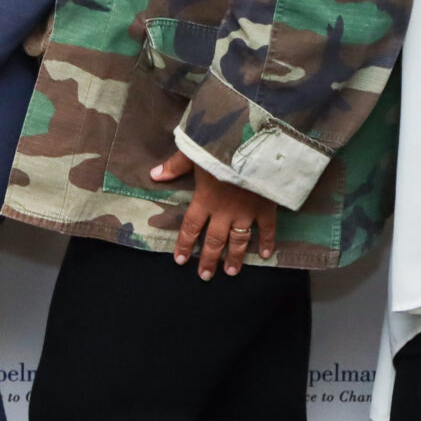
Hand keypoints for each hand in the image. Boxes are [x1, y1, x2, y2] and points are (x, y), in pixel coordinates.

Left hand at [151, 150, 277, 278]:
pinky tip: (265, 255)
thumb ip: (176, 165)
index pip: (191, 227)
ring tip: (231, 272)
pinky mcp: (266, 207)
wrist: (255, 145)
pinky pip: (267, 229)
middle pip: (214, 241)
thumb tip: (154, 174)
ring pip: (239, 241)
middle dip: (208, 260)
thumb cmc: (222, 147)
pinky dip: (267, 242)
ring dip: (234, 257)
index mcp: (205, 199)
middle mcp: (224, 211)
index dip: (184, 244)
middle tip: (205, 276)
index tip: (180, 260)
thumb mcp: (195, 152)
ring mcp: (247, 212)